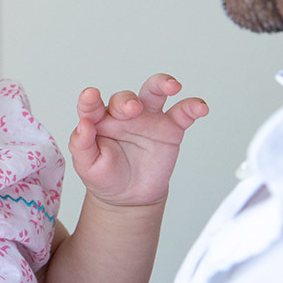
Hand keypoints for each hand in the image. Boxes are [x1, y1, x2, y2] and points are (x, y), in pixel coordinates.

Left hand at [69, 73, 207, 206]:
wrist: (130, 197)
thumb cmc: (105, 176)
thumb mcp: (87, 166)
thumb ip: (82, 144)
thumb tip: (83, 125)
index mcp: (99, 121)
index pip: (91, 105)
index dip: (90, 99)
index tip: (91, 94)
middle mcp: (122, 115)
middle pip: (125, 98)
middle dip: (128, 101)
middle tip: (132, 108)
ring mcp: (147, 119)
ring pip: (154, 92)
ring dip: (161, 84)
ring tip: (170, 85)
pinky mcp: (169, 128)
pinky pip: (182, 113)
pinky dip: (192, 106)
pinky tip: (200, 107)